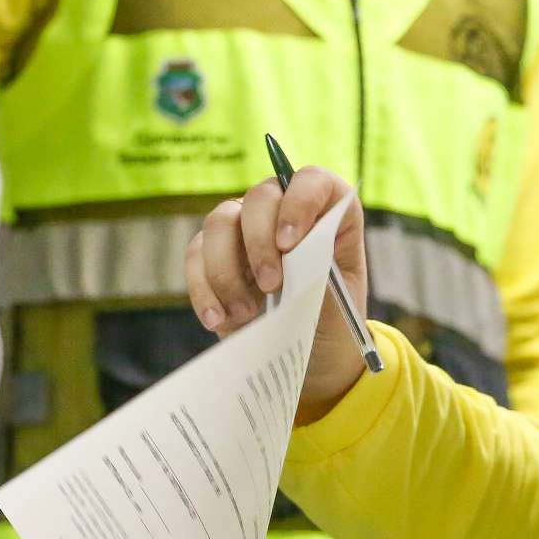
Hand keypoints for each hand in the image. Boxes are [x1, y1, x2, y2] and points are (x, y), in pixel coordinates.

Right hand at [185, 168, 372, 422]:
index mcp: (328, 213)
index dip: (299, 202)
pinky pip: (197, 255)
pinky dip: (204, 288)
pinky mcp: (215, 255)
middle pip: (260, 197)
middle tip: (271, 286)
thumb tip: (289, 255)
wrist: (311, 356)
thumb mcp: (340, 306)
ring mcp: (245, 229)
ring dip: (228, 268)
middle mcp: (283, 210)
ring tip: (246, 313)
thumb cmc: (334, 323)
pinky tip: (217, 318)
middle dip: (260, 242)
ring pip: (220, 222)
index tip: (290, 243)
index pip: (312, 181)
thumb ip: (320, 276)